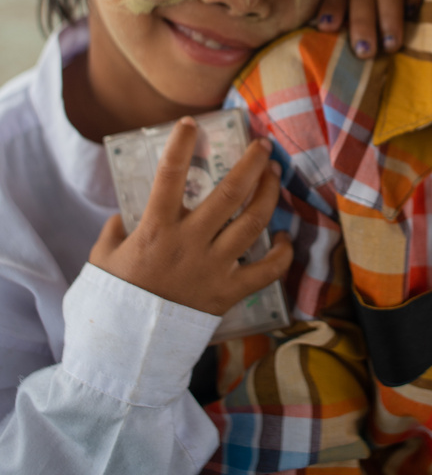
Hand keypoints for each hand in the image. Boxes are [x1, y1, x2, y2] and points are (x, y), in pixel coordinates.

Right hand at [90, 117, 291, 314]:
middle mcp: (189, 243)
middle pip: (230, 193)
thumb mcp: (102, 259)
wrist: (127, 351)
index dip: (180, 145)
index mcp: (155, 230)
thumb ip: (114, 232)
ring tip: (275, 177)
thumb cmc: (114, 299)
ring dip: (269, 195)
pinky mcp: (228, 293)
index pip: (169, 176)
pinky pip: (266, 271)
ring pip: (253, 222)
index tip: (191, 123)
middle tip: (263, 146)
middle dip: (252, 163)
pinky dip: (282, 253)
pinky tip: (286, 238)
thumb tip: (123, 216)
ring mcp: (212, 267)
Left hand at [316, 0, 429, 57]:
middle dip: (362, 21)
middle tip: (365, 51)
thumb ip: (357, 24)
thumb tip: (333, 58)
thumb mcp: (375, 10)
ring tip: (391, 44)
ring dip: (388, 14)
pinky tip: (413, 11)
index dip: (332, 7)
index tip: (326, 28)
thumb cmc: (398, 3)